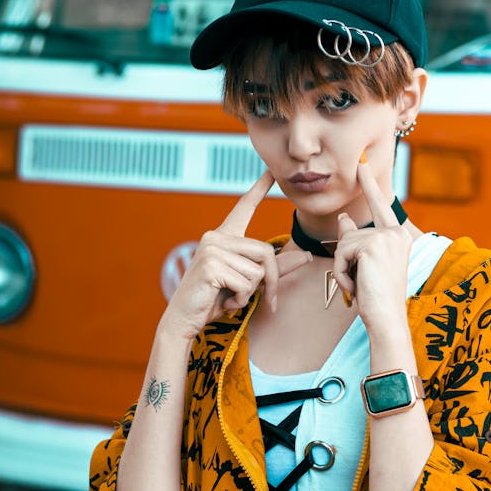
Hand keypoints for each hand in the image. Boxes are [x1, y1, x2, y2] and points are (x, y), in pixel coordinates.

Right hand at [161, 170, 310, 339]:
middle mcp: (216, 237)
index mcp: (224, 237)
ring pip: (257, 270)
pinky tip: (222, 301)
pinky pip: (246, 283)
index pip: (244, 206)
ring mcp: (211, 249)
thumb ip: (275, 268)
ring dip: (250, 293)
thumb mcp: (248, 282)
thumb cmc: (214, 300)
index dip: (259, 188)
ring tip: (228, 296)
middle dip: (270, 281)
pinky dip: (240, 299)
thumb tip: (306, 256)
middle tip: (260, 300)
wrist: (184, 320)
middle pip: (266, 252)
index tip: (271, 171)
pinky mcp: (210, 265)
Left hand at [332, 156, 412, 328]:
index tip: (361, 162)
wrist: (386, 317)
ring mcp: (385, 236)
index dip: (368, 183)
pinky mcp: (372, 244)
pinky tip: (357, 286)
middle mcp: (395, 232)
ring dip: (343, 269)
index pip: (379, 205)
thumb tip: (343, 218)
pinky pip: (340, 253)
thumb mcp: (364, 265)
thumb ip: (355, 240)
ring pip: (343, 243)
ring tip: (360, 286)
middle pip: (350, 233)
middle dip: (345, 260)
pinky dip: (342, 273)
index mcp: (398, 236)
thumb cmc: (376, 297)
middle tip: (361, 281)